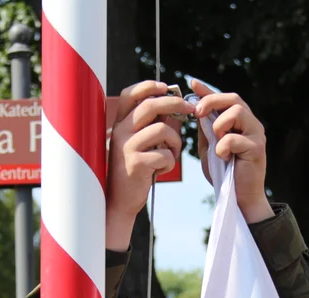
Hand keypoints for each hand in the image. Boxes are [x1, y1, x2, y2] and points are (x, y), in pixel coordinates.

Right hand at [105, 81, 193, 249]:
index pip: (130, 94)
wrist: (118, 201)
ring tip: (170, 155)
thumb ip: (150, 126)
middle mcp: (120, 131)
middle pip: (151, 105)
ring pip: (163, 130)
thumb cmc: (134, 171)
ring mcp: (126, 147)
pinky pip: (165, 154)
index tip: (166, 87)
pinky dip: (170, 162)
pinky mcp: (136, 164)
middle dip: (175, 104)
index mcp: (119, 124)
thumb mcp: (138, 144)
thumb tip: (174, 108)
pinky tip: (161, 170)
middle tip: (190, 109)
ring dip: (175, 142)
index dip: (149, 86)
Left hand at [190, 79, 273, 223]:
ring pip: (238, 112)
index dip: (208, 90)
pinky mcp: (257, 148)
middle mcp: (250, 124)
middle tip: (197, 114)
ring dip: (220, 124)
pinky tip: (224, 158)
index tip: (191, 83)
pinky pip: (235, 138)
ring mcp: (256, 135)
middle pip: (234, 99)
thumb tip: (196, 108)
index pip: (224, 99)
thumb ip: (205, 129)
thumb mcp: (209, 147)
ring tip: (216, 141)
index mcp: (239, 122)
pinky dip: (223, 147)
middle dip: (212, 102)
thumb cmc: (224, 173)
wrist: (238, 198)